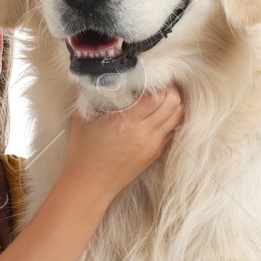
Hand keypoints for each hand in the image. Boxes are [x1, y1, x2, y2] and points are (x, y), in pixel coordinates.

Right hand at [63, 85, 184, 200]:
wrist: (90, 185)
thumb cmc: (83, 152)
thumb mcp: (83, 118)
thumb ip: (96, 96)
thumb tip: (105, 77)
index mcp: (126, 122)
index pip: (157, 96)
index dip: (158, 82)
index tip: (150, 75)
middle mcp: (144, 133)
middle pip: (173, 103)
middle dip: (170, 89)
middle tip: (160, 82)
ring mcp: (152, 145)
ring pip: (177, 116)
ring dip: (173, 103)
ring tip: (162, 95)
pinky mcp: (155, 154)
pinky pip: (171, 130)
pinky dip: (169, 118)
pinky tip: (158, 113)